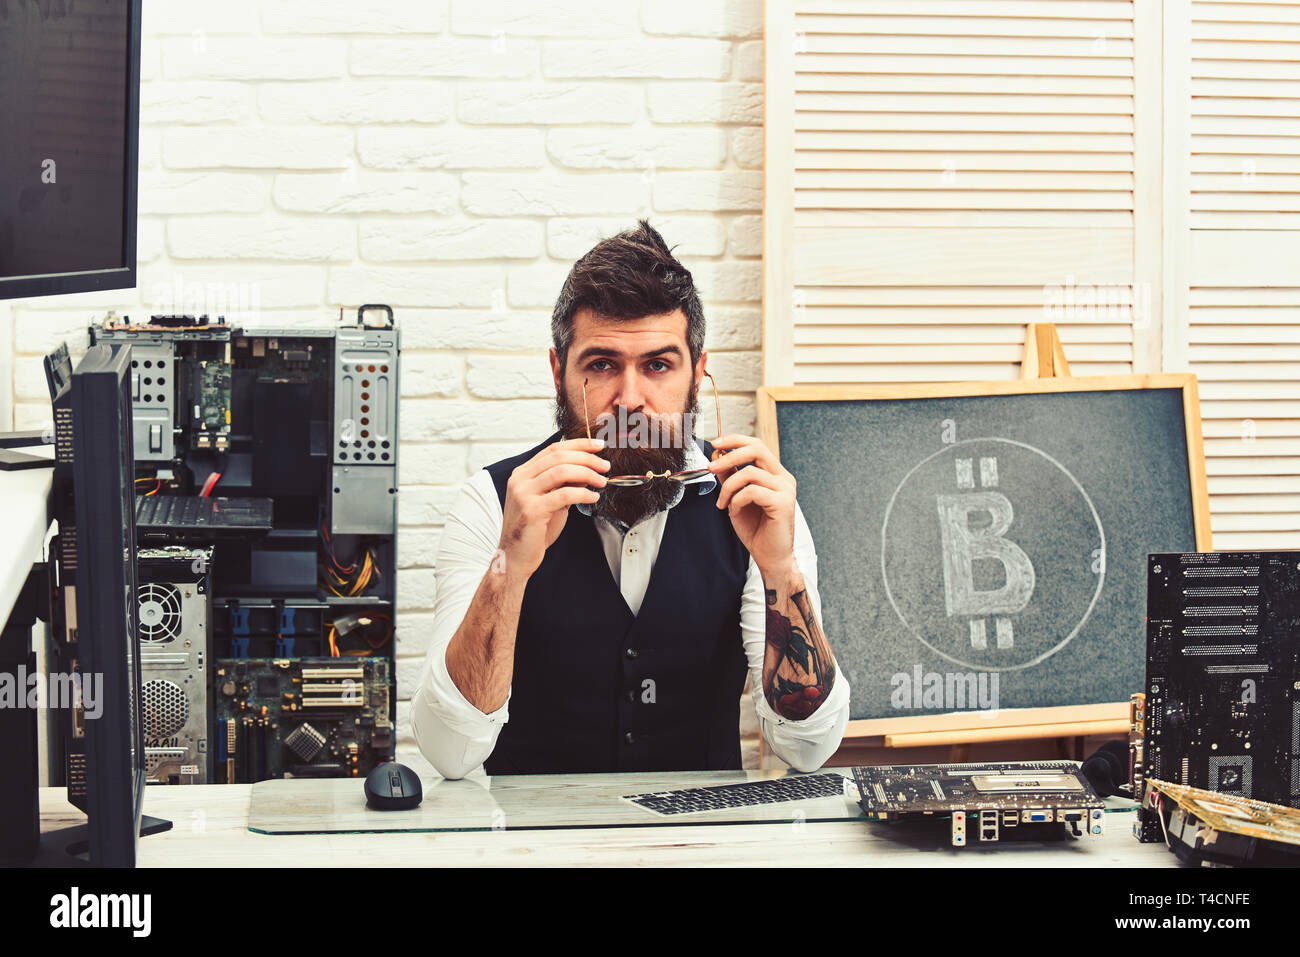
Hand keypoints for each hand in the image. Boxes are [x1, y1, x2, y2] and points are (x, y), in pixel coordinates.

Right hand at [499, 437, 608, 578]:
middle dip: (587, 458)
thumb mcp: (551, 501)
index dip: (578, 445)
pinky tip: (592, 497)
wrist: (514, 557)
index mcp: (523, 474)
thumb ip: (565, 485)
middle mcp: (520, 480)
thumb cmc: (533, 531)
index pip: (553, 449)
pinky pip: (564, 494)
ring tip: (601, 481)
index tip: (598, 446)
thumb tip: (587, 471)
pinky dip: (583, 493)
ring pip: (561, 471)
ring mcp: (523, 494)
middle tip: (605, 465)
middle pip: (558, 457)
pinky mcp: (531, 509)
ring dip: (587, 473)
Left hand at [708, 434, 797, 577]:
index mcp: (775, 474)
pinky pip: (752, 491)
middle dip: (730, 455)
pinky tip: (735, 511)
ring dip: (728, 487)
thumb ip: (730, 477)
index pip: (757, 445)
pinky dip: (737, 500)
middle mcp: (783, 478)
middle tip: (711, 467)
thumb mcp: (736, 498)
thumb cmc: (756, 530)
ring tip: (723, 503)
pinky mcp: (784, 502)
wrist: (770, 557)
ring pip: (749, 473)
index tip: (716, 444)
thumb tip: (718, 456)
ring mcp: (786, 489)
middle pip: (757, 449)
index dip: (735, 440)